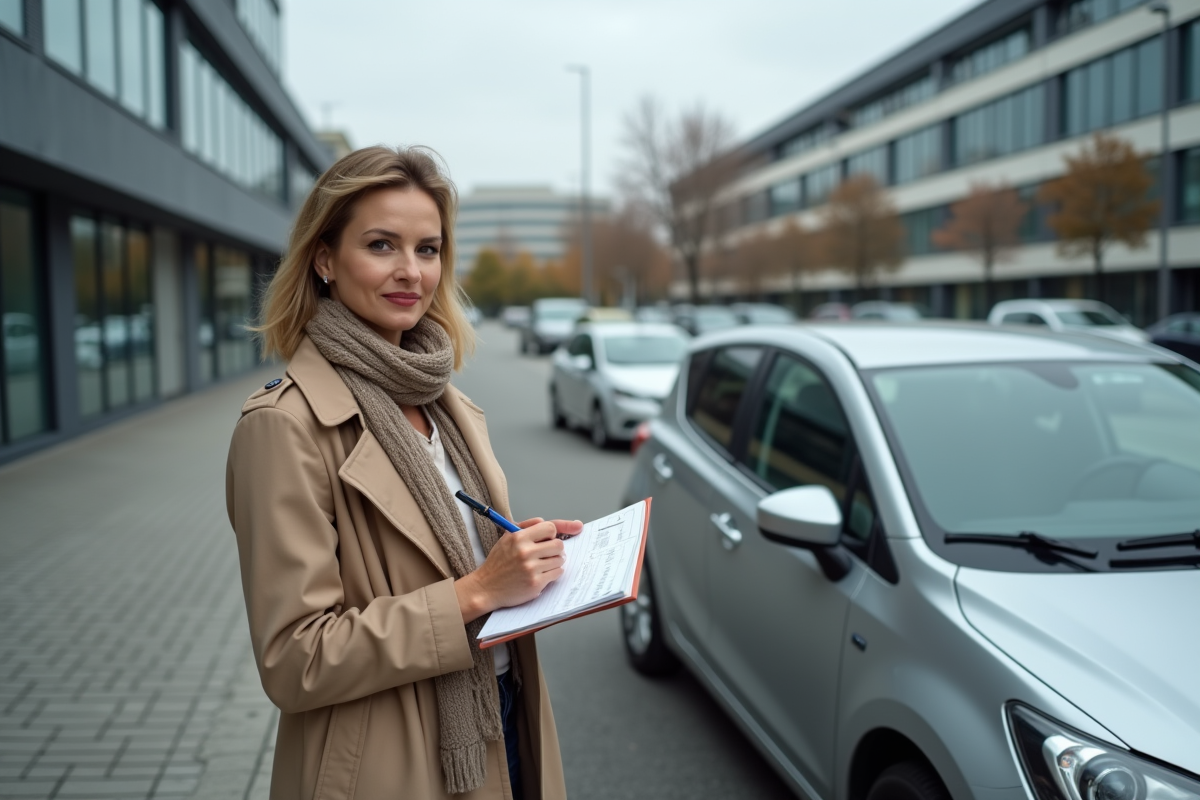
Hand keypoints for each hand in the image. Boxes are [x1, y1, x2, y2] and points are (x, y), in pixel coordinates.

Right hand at [454, 517, 583, 623]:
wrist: (486, 587)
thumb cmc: (498, 562)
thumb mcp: (507, 538)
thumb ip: (526, 526)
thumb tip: (545, 522)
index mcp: (518, 537)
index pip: (550, 527)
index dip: (554, 532)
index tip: (560, 535)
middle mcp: (525, 552)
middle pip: (558, 544)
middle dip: (556, 549)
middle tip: (548, 553)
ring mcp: (531, 568)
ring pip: (560, 559)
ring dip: (556, 562)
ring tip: (543, 564)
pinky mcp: (535, 583)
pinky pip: (557, 573)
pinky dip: (554, 573)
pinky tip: (543, 574)